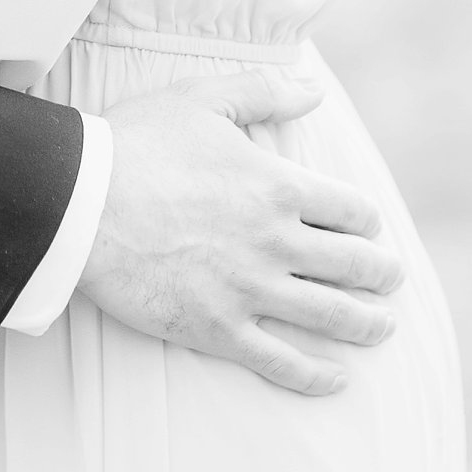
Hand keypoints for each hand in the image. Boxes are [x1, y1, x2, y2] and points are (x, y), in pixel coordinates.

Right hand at [78, 68, 402, 396]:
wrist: (82, 202)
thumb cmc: (138, 143)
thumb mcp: (203, 100)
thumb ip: (264, 92)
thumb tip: (314, 90)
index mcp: (278, 186)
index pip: (351, 211)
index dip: (366, 221)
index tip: (367, 229)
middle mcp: (277, 242)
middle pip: (354, 266)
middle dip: (381, 275)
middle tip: (390, 280)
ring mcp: (251, 291)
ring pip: (331, 317)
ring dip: (366, 325)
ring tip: (381, 328)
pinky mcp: (219, 330)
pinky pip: (282, 363)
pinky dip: (317, 377)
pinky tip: (336, 380)